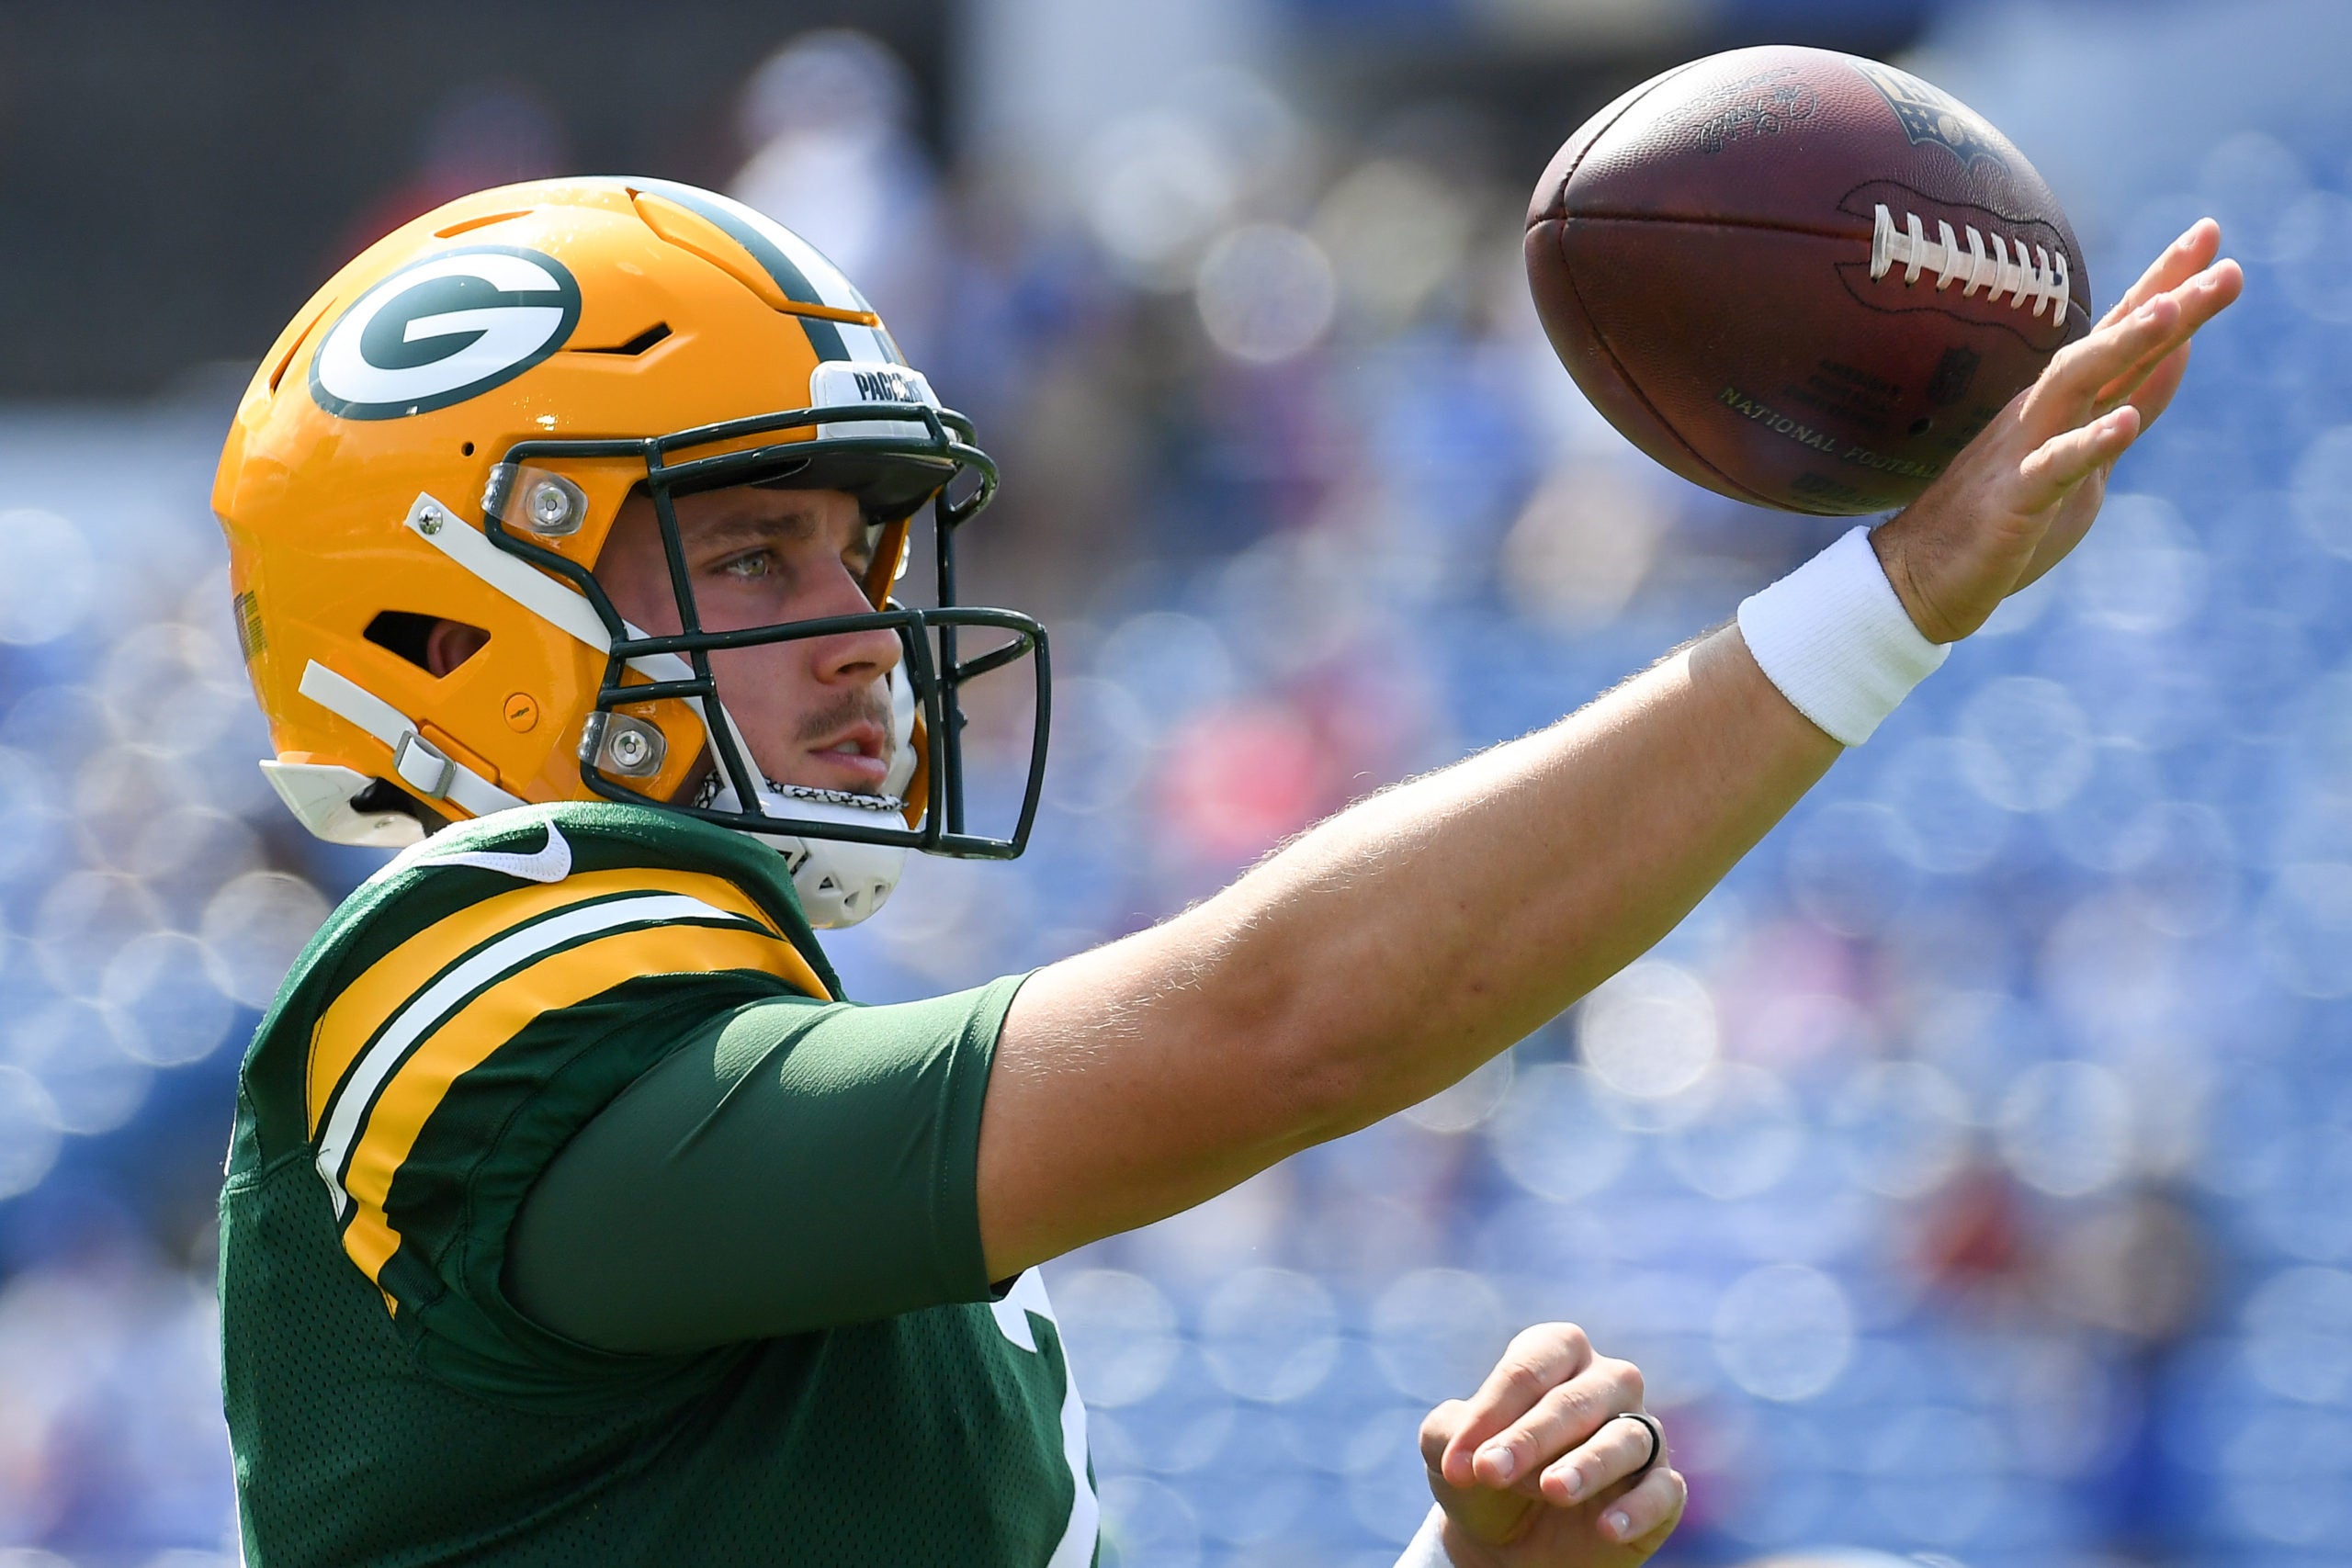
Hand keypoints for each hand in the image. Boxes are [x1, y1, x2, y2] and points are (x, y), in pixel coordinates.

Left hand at [1416, 1323, 1685, 1566]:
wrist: (1512, 1545)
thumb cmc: (1485, 1476)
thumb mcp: (1448, 1452)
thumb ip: (1450, 1437)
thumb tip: (1467, 1459)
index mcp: (1556, 1353)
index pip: (1529, 1368)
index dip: (1491, 1412)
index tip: (1458, 1461)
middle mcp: (1606, 1383)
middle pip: (1575, 1400)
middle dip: (1531, 1436)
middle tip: (1492, 1471)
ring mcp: (1640, 1434)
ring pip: (1626, 1437)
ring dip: (1588, 1464)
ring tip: (1553, 1491)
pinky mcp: (1661, 1488)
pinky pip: (1663, 1490)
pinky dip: (1638, 1508)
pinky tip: (1608, 1527)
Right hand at [1870, 218, 2242, 643]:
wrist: (1920, 579)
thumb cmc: (2005, 517)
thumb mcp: (2088, 456)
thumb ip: (2133, 401)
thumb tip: (2183, 347)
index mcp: (2064, 402)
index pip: (2121, 331)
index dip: (2165, 281)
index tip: (2210, 232)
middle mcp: (2043, 411)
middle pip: (2109, 345)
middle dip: (2166, 301)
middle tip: (2226, 265)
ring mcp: (2023, 449)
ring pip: (2077, 386)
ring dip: (2124, 346)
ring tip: (2172, 311)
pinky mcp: (2011, 499)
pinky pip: (2053, 466)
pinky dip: (2090, 443)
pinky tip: (2125, 422)